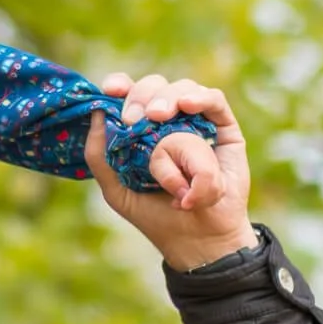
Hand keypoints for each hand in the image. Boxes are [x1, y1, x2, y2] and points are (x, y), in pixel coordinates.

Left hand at [89, 73, 257, 269]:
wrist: (196, 238)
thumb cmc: (156, 215)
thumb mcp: (117, 190)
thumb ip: (100, 156)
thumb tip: (97, 113)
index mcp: (141, 131)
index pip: (129, 95)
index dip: (121, 85)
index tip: (110, 89)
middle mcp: (169, 122)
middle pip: (155, 87)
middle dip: (141, 95)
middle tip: (135, 118)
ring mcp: (198, 123)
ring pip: (182, 89)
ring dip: (167, 98)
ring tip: (158, 117)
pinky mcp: (225, 129)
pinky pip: (214, 101)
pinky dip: (199, 98)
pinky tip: (187, 105)